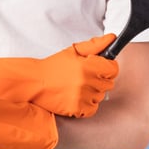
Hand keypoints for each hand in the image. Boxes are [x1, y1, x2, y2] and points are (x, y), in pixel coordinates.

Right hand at [0, 34, 118, 117]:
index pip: (113, 69)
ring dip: (93, 93)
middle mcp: (86, 82)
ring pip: (100, 97)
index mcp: (87, 66)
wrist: (34, 83)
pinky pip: (92, 109)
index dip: (107, 67)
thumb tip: (112, 38)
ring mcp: (82, 97)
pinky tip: (76, 98)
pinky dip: (86, 105)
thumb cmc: (53, 67)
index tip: (100, 68)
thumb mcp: (73, 51)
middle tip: (85, 77)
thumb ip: (94, 45)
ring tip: (77, 87)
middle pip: (109, 84)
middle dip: (99, 80)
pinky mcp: (76, 109)